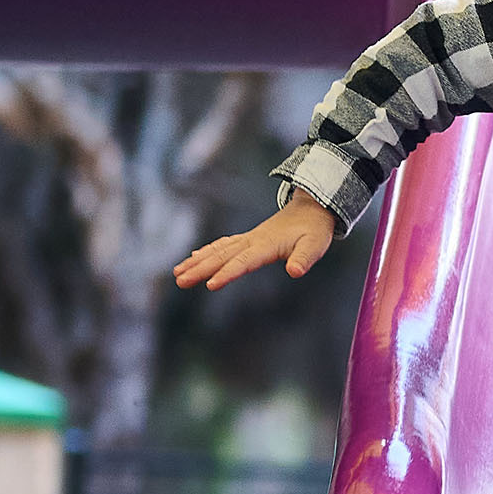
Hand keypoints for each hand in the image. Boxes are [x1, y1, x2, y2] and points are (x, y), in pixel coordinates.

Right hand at [174, 197, 336, 292]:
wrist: (312, 208)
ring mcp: (248, 239)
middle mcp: (252, 241)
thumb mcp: (315, 245)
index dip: (227, 273)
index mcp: (266, 245)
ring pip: (217, 251)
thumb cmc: (314, 230)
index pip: (243, 262)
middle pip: (222, 257)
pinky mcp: (248, 239)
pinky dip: (206, 252)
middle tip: (179, 281)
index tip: (210, 285)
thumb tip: (295, 271)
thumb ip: (304, 258)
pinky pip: (223, 245)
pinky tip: (193, 258)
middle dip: (200, 269)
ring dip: (197, 262)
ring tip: (177, 273)